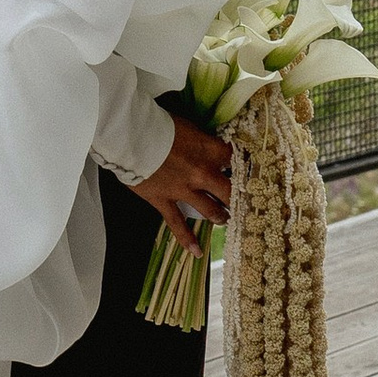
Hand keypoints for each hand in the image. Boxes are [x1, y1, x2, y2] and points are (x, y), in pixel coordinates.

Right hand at [130, 107, 232, 252]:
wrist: (130, 136)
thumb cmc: (156, 124)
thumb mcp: (186, 126)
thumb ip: (200, 141)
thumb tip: (207, 147)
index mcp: (209, 151)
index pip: (234, 159)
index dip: (242, 165)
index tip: (247, 169)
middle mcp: (202, 173)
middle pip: (229, 190)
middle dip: (237, 197)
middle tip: (243, 203)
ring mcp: (184, 190)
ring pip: (210, 210)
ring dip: (220, 216)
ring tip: (225, 219)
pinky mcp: (165, 201)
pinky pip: (177, 223)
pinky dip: (187, 239)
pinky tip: (197, 252)